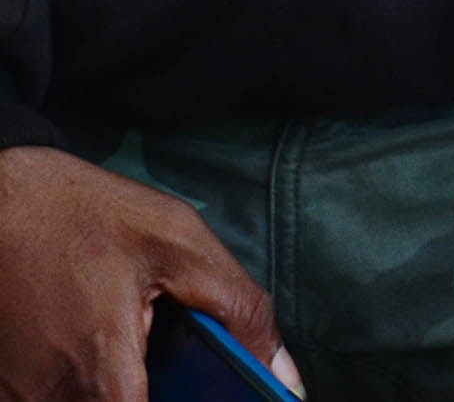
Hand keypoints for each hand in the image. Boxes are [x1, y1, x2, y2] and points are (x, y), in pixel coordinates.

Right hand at [0, 145, 297, 400]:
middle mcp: (48, 396)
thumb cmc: (84, 213)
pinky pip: (56, 398)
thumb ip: (238, 311)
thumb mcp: (179, 242)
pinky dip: (87, 382)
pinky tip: (97, 339)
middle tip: (168, 351)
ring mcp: (20, 394)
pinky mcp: (5, 384)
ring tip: (129, 337)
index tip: (210, 393)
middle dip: (161, 391)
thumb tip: (283, 375)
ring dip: (122, 386)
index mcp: (98, 369)